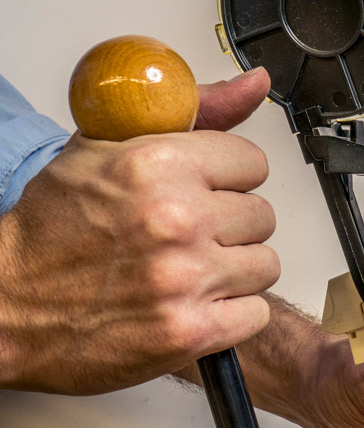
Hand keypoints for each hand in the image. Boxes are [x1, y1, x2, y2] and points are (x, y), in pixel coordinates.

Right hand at [0, 69, 278, 393]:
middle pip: (261, 216)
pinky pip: (256, 313)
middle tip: (189, 237)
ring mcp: (187, 278)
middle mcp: (176, 219)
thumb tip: (256, 86)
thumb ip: (192, 113)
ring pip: (264, 264)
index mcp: (156, 165)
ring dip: (234, 271)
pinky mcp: (193, 331)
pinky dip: (232, 314)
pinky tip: (193, 304)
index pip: (252, 164)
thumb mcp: (105, 147)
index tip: (205, 193)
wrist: (10, 308)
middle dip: (229, 227)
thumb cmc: (54, 230)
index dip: (228, 180)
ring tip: (190, 272)